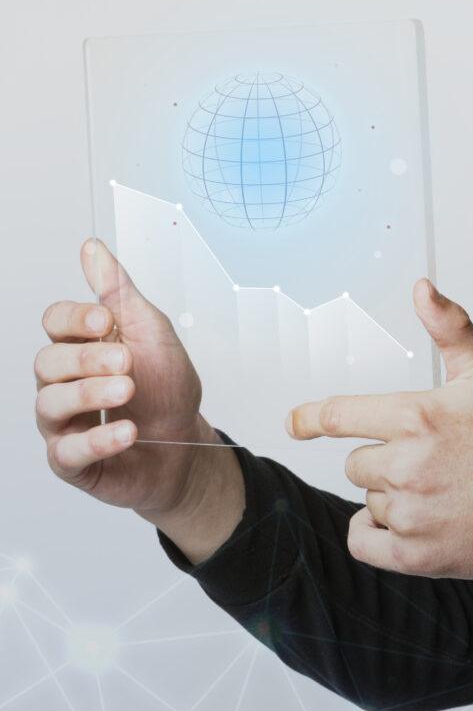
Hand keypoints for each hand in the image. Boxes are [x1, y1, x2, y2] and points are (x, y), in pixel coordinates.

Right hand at [34, 239, 217, 519]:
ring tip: (128, 391)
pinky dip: (99, 440)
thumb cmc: (167, 386)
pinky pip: (68, 453)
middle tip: (127, 362)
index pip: (54, 322)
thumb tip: (92, 248)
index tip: (108, 322)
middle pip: (47, 362)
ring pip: (50, 405)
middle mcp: (63, 383)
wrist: (187, 442)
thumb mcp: (152, 331)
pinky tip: (127, 430)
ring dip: (92, 394)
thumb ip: (119, 292)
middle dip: (87, 359)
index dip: (75, 319)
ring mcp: (63, 423)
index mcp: (81, 346)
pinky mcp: (73, 462)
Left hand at [287, 279, 472, 580]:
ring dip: (392, 496)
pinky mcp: (415, 556)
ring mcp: (410, 513)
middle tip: (433, 460)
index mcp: (417, 416)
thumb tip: (424, 289)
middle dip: (384, 458)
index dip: (311, 417)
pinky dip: (378, 534)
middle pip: (355, 462)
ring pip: (367, 499)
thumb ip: (450, 328)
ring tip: (442, 490)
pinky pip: (362, 540)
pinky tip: (415, 521)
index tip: (296, 422)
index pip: (339, 415)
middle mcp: (408, 465)